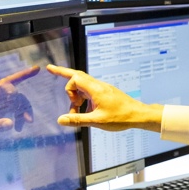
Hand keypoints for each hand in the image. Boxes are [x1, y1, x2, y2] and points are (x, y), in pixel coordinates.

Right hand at [46, 64, 163, 131]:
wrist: (138, 115)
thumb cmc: (120, 117)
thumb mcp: (97, 121)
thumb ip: (78, 120)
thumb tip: (60, 120)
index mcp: (96, 89)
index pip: (75, 78)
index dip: (69, 88)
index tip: (74, 103)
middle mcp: (98, 86)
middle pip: (77, 75)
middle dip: (63, 73)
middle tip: (50, 68)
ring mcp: (102, 88)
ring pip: (82, 86)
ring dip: (75, 96)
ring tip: (74, 111)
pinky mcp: (104, 93)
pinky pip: (88, 91)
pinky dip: (82, 98)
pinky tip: (83, 110)